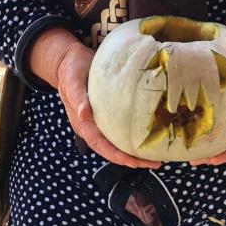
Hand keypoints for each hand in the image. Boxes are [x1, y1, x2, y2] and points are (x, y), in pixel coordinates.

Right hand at [45, 41, 160, 168]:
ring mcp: (101, 122)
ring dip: (135, 151)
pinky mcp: (108, 114)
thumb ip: (77, 97)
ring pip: (118, 142)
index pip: (101, 146)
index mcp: (83, 124)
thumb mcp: (72, 81)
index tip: (134, 162)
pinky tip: (149, 136)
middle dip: (132, 159)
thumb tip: (84, 115)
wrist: (69, 61)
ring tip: (156, 156)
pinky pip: (121, 129)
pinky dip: (134, 137)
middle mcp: (92, 127)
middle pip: (112, 150)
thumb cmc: (70, 71)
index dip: (117, 156)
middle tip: (155, 163)